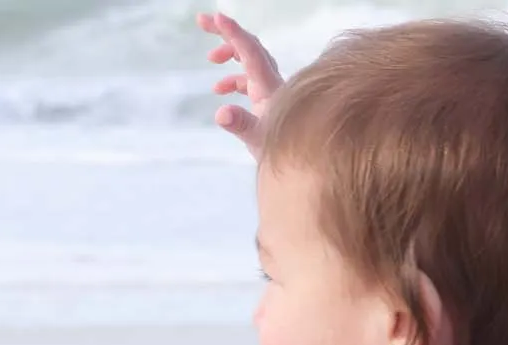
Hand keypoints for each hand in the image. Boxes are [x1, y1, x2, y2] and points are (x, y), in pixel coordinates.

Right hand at [198, 10, 283, 156]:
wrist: (305, 164)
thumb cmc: (285, 152)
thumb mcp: (258, 139)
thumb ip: (240, 124)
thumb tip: (221, 113)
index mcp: (268, 86)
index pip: (250, 51)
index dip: (233, 32)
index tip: (216, 16)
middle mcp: (271, 82)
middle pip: (249, 46)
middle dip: (226, 32)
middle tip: (202, 21)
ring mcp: (271, 90)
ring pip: (250, 60)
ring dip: (230, 53)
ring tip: (211, 59)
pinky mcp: (269, 101)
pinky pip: (250, 79)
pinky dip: (234, 78)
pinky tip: (220, 91)